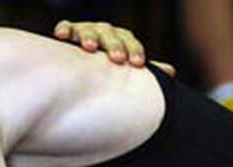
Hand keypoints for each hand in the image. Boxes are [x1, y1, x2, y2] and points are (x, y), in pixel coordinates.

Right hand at [53, 20, 176, 75]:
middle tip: (117, 59)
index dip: (135, 51)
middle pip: (112, 34)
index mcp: (122, 40)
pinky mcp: (68, 32)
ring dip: (90, 37)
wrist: (82, 66)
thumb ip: (145, 72)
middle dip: (115, 45)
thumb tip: (171, 72)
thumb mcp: (125, 69)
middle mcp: (105, 32)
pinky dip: (65, 29)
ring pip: (89, 29)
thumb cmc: (108, 68)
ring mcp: (86, 30)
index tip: (137, 64)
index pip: (131, 42)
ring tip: (89, 48)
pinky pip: (66, 27)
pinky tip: (62, 36)